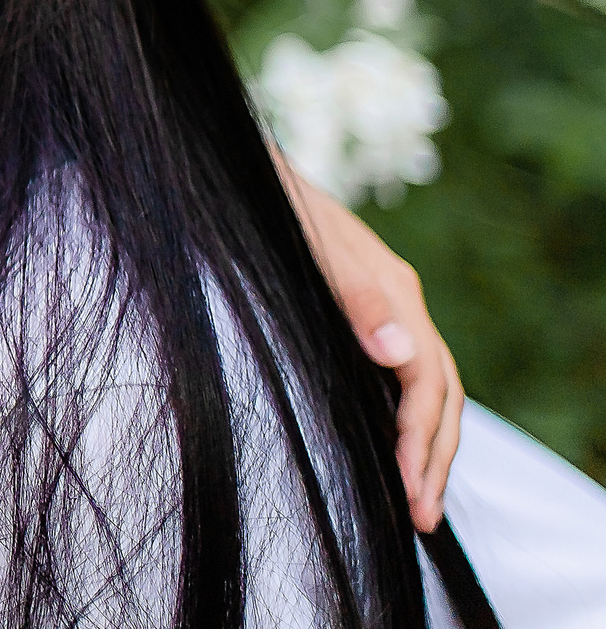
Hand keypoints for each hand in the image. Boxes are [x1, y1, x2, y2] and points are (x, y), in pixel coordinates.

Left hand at [273, 147, 461, 532]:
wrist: (246, 169)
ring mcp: (386, 306)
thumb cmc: (270, 204)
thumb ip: (354, 295)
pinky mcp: (363, 312)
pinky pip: (401, 376)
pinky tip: (393, 449)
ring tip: (418, 502)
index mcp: (395, 289)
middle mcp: (400, 300)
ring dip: (427, 446)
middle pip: (441, 393)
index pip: (428, 380)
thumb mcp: (308, 244)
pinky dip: (406, 420)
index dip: (420, 439)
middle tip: (422, 518)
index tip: (409, 489)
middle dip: (435, 458)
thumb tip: (399, 353)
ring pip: (429, 387)